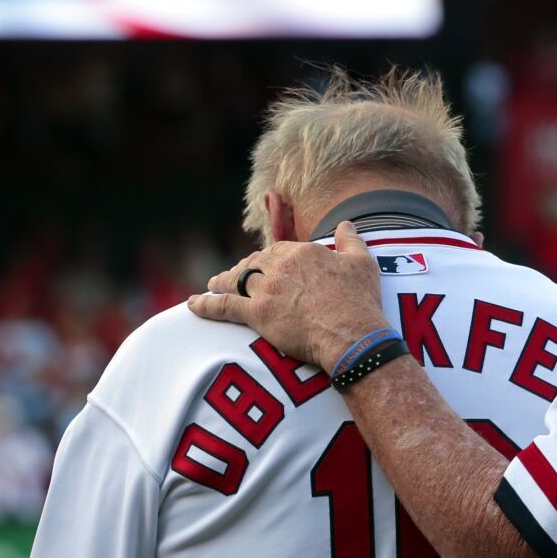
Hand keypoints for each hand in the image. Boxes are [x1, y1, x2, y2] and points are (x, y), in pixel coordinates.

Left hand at [188, 221, 387, 367]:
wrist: (352, 333)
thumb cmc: (360, 301)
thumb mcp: (363, 263)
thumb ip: (352, 240)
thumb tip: (347, 224)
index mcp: (303, 252)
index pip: (278, 250)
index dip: (270, 259)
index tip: (267, 265)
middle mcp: (280, 266)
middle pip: (254, 263)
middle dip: (244, 269)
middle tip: (236, 276)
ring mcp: (266, 289)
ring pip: (235, 280)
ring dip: (222, 282)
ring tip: (213, 285)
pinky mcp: (257, 314)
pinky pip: (223, 306)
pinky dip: (206, 304)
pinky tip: (193, 304)